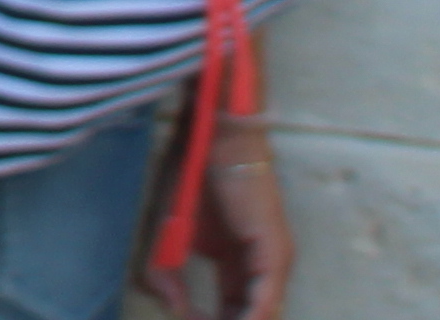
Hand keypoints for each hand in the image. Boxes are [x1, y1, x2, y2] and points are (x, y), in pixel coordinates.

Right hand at [154, 114, 293, 319]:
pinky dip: (252, 319)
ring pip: (263, 315)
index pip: (232, 311)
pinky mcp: (276, 253)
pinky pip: (266, 301)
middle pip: (251, 316)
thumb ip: (163, 273)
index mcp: (237, 265)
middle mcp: (260, 269)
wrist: (213, 137)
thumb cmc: (190, 176)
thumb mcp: (167, 233)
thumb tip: (174, 310)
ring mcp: (272, 262)